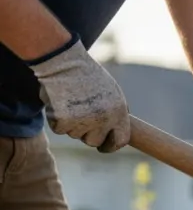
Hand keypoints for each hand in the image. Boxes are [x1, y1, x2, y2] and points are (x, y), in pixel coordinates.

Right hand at [29, 37, 129, 152]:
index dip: (111, 146)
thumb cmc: (87, 75)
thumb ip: (116, 112)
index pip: (120, 140)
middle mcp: (104, 120)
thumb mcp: (112, 92)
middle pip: (94, 141)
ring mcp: (83, 121)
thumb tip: (117, 131)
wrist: (64, 62)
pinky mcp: (63, 121)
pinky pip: (59, 129)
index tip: (103, 147)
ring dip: (71, 123)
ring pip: (75, 135)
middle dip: (87, 133)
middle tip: (80, 116)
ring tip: (70, 102)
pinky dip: (56, 119)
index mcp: (119, 113)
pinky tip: (59, 103)